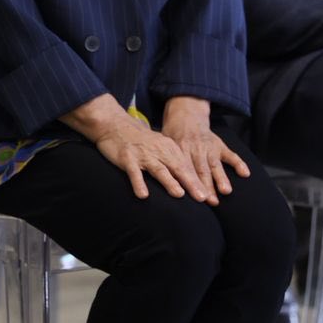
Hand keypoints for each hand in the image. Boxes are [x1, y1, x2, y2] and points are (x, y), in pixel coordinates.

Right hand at [64, 94, 208, 201]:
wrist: (114, 124)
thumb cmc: (139, 140)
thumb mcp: (159, 146)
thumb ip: (171, 161)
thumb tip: (189, 181)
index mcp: (168, 147)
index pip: (186, 166)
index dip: (197, 181)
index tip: (208, 197)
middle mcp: (158, 150)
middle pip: (177, 168)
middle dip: (191, 183)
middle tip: (202, 198)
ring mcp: (142, 154)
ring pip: (158, 169)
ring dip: (170, 182)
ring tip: (179, 195)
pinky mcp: (127, 158)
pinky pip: (134, 172)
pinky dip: (139, 183)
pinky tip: (143, 195)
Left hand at [160, 97, 249, 204]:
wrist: (186, 116)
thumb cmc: (173, 136)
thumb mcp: (165, 145)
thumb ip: (166, 161)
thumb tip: (162, 183)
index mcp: (181, 149)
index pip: (186, 170)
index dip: (191, 184)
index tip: (196, 198)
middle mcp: (196, 149)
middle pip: (202, 170)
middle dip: (207, 186)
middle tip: (211, 202)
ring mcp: (209, 147)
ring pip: (215, 164)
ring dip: (221, 178)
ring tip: (226, 191)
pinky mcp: (220, 144)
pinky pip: (231, 154)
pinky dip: (238, 163)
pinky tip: (245, 173)